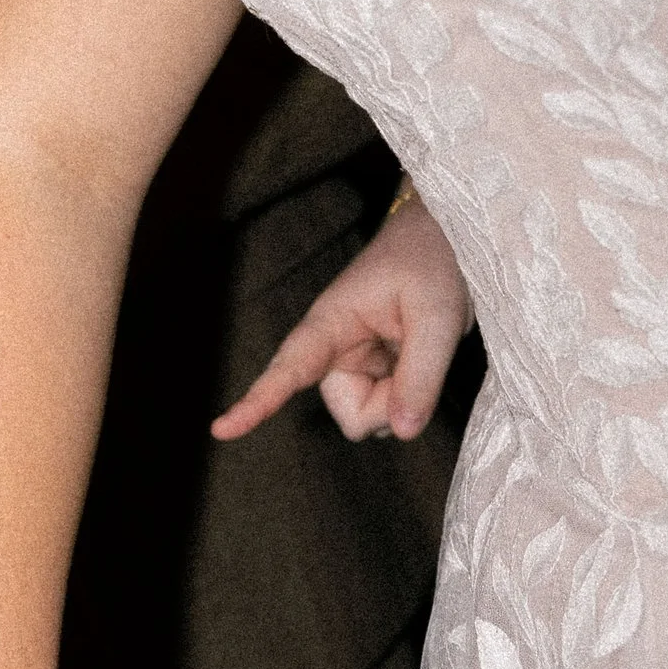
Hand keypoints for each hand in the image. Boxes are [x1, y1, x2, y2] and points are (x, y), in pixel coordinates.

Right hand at [211, 190, 469, 443]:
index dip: (256, 402)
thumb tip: (402, 433)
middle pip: (352, 414)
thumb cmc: (433, 260)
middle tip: (425, 360)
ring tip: (424, 349)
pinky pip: (390, 409)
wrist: (446, 235)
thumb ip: (421, 376)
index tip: (221, 429)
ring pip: (373, 416)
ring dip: (403, 399)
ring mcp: (357, 363)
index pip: (288, 368)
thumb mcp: (438, 315)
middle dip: (389, 406)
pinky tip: (423, 357)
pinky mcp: (377, 372)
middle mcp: (336, 349)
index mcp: (332, 322)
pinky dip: (411, 396)